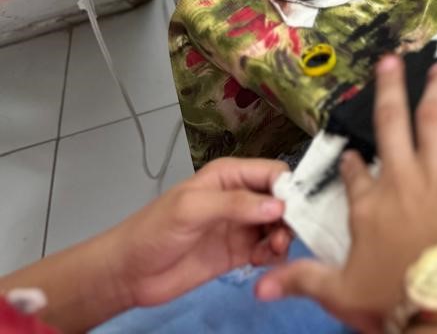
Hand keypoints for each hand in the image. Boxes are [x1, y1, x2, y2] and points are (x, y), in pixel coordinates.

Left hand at [110, 158, 290, 309]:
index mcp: (230, 176)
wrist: (128, 274)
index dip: (290, 187)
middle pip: (283, 200)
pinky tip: (263, 262)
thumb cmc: (154, 231)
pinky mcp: (240, 253)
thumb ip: (235, 204)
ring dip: (284, 237)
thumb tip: (279, 206)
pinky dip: (274, 255)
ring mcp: (242, 226)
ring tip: (274, 251)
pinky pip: (269, 250)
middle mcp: (242, 197)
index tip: (297, 210)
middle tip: (285, 236)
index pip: (273, 173)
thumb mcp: (191, 208)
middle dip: (291, 216)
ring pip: (280, 225)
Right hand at [257, 59, 436, 333]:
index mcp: (368, 205)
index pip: (354, 175)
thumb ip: (303, 279)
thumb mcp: (339, 293)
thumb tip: (260, 287)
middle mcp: (400, 180)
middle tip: (390, 61)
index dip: (352, 162)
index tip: (351, 153)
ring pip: (435, 122)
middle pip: (392, 125)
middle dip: (389, 90)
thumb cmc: (390, 300)